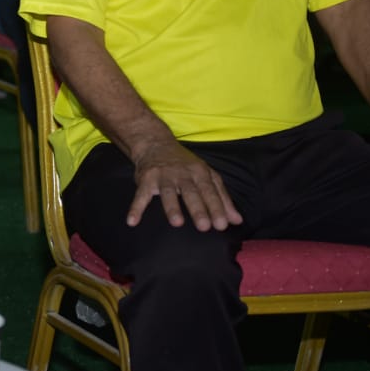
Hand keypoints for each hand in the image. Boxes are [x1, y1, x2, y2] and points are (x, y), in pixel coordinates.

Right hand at [127, 139, 242, 230]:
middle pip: (191, 192)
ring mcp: (163, 176)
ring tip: (177, 223)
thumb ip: (222, 199)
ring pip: (168, 192)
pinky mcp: (146, 179)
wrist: (155, 144)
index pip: (210, 191)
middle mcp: (182, 173)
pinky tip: (132, 221)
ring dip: (172, 207)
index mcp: (200, 173)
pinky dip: (136, 208)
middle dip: (198, 209)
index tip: (222, 225)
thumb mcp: (207, 176)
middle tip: (204, 227)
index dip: (217, 208)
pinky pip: (140, 195)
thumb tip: (237, 221)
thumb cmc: (185, 165)